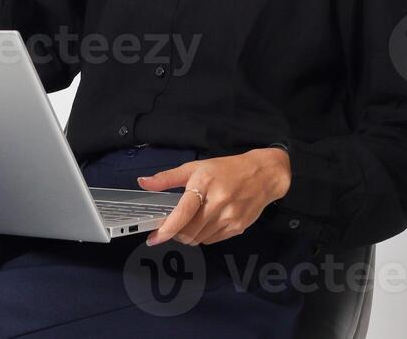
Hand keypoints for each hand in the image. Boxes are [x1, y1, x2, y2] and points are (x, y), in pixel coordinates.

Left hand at [136, 148, 291, 246]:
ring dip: (188, 235)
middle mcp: (218, 203)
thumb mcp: (196, 167)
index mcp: (205, 184)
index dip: (167, 228)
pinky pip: (212, 240)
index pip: (183, 212)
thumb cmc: (226, 169)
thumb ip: (167, 177)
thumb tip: (142, 182)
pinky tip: (205, 223)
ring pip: (199, 239)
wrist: (264, 175)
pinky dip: (203, 236)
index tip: (154, 238)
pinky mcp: (238, 228)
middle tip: (170, 227)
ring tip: (188, 222)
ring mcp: (230, 218)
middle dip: (175, 233)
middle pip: (189, 231)